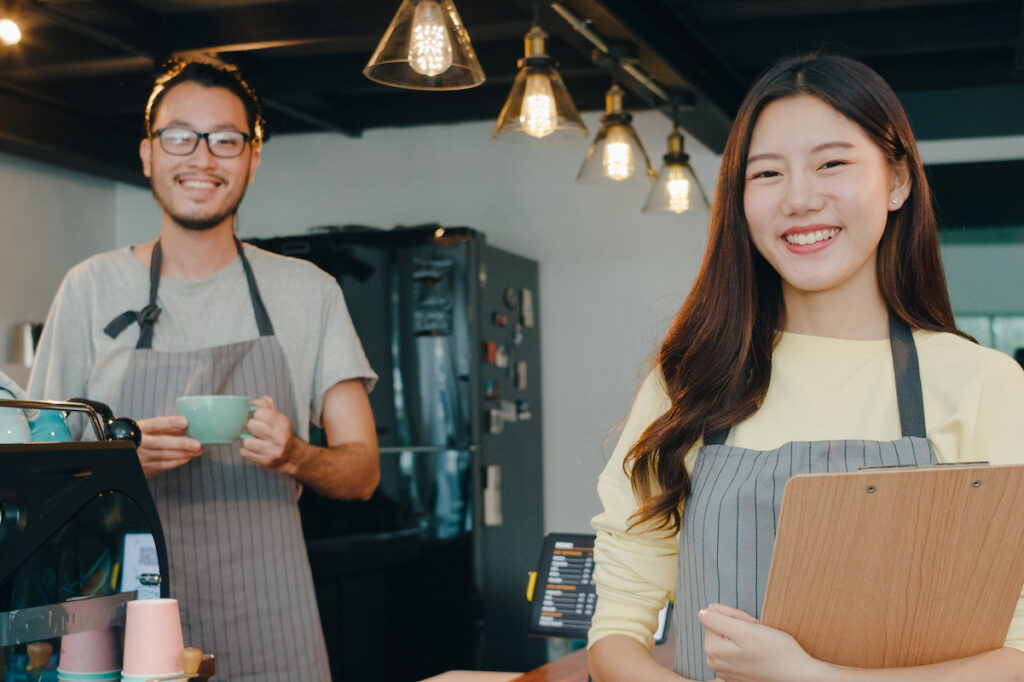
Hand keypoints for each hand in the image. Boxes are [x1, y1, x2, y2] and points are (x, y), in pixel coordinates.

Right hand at [136, 415, 201, 475]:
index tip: (185, 422)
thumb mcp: (146, 427)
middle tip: (197, 444)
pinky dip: (176, 462)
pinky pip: (161, 466)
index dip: (170, 423)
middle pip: (160, 443)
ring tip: (197, 450)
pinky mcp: (143, 468)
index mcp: (138, 429)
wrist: (120, 451)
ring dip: (182, 454)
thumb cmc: (138, 436)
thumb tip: (185, 424)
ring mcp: (140, 457)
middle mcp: (138, 443)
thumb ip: (165, 425)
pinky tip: (187, 457)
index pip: (154, 424)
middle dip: (181, 444)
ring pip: (163, 456)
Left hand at [238, 396, 298, 473]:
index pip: (259, 412)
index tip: (257, 418)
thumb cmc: (281, 434)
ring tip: (253, 440)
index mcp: (282, 423)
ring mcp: (272, 451)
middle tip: (254, 429)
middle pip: (250, 425)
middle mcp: (279, 437)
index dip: (255, 414)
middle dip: (249, 426)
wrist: (291, 456)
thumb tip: (254, 403)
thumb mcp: (279, 418)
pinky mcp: (265, 461)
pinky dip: (246, 450)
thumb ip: (267, 407)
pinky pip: (244, 452)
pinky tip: (254, 449)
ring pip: (246, 441)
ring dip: (246, 440)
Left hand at [699, 604, 827, 681]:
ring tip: (759, 641)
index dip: (733, 614)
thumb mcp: (745, 630)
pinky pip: (736, 651)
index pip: (712, 615)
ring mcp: (725, 671)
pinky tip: (759, 652)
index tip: (751, 623)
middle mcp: (714, 663)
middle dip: (737, 624)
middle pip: (718, 627)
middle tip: (756, 631)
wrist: (799, 675)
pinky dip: (746, 646)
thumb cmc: (776, 652)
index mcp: (713, 650)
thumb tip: (703, 612)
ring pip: (728, 638)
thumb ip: (718, 620)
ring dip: (743, 635)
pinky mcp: (736, 674)